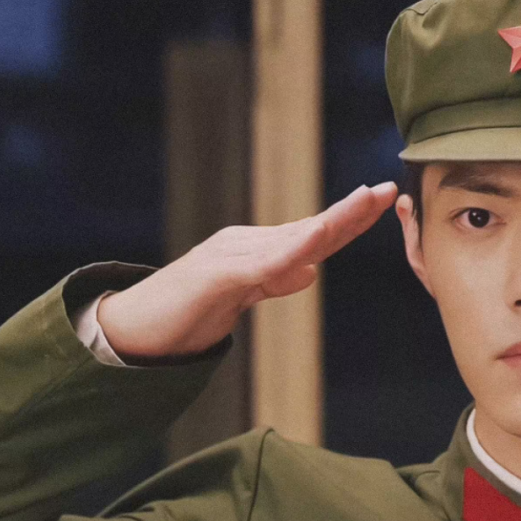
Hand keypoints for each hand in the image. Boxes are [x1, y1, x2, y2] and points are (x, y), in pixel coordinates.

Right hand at [97, 182, 398, 358]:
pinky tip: (310, 251)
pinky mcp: (211, 278)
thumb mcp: (243, 297)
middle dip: (350, 212)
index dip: (351, 219)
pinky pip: (255, 268)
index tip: (386, 200)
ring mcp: (229, 258)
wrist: (134, 329)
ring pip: (288, 240)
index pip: (315, 233)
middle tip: (385, 191)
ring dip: (328, 224)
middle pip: (309, 228)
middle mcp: (248, 244)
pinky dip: (284, 258)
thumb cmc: (190, 312)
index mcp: (260, 251)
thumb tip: (312, 271)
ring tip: (361, 206)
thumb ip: (275, 281)